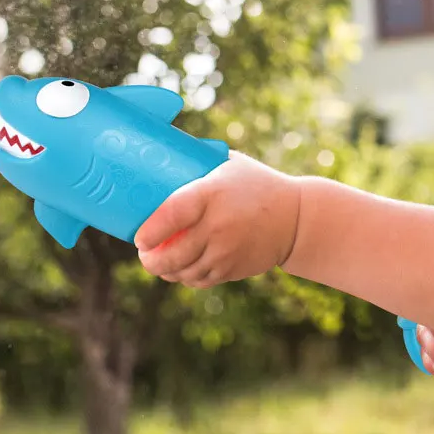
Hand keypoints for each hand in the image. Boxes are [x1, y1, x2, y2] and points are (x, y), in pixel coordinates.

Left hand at [134, 151, 300, 287]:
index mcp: (211, 195)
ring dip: (165, 271)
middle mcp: (217, 227)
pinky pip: (199, 280)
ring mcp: (225, 252)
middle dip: (150, 260)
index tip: (139, 236)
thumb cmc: (255, 184)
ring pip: (182, 273)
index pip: (171, 216)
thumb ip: (198, 162)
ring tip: (159, 261)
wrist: (295, 218)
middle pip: (171, 255)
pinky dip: (186, 277)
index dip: (149, 231)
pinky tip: (181, 269)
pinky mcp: (232, 269)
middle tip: (145, 252)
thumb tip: (161, 153)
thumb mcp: (229, 164)